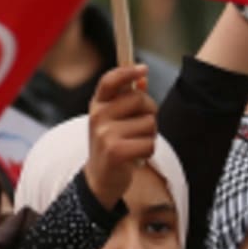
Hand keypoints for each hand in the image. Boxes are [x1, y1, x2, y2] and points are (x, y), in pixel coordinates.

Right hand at [84, 65, 154, 208]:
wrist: (100, 179)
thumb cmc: (112, 145)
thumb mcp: (114, 120)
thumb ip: (127, 99)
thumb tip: (143, 78)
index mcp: (97, 105)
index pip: (110, 81)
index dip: (127, 72)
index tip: (143, 69)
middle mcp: (98, 116)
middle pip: (140, 99)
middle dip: (150, 112)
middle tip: (142, 125)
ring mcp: (105, 134)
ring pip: (149, 123)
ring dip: (150, 135)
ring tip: (136, 143)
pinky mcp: (116, 151)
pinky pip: (149, 143)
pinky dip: (148, 151)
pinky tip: (136, 156)